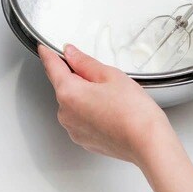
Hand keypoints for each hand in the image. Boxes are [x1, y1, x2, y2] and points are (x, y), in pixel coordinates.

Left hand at [38, 43, 173, 165]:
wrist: (148, 142)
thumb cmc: (133, 111)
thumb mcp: (109, 75)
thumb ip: (84, 62)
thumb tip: (70, 54)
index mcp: (69, 93)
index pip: (52, 67)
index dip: (49, 55)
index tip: (44, 49)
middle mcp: (66, 114)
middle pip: (64, 86)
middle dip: (78, 77)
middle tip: (104, 77)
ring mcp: (74, 129)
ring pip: (74, 103)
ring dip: (85, 95)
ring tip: (112, 97)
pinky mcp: (84, 140)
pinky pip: (81, 118)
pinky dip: (90, 111)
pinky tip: (110, 110)